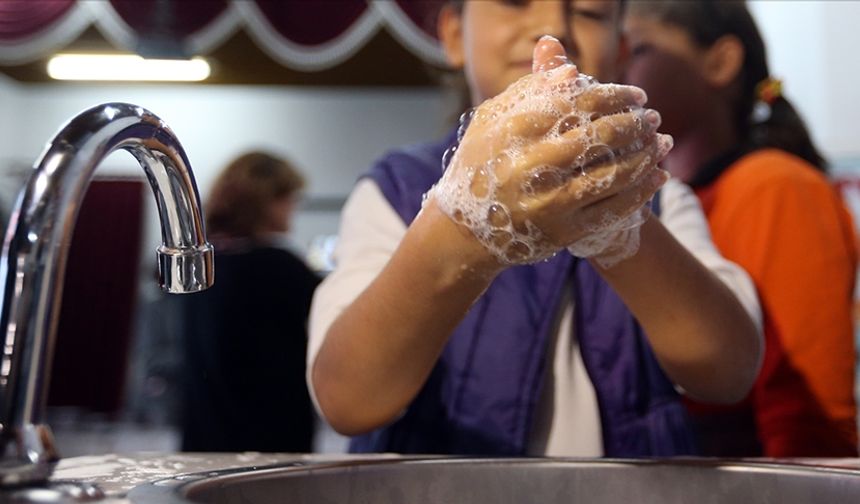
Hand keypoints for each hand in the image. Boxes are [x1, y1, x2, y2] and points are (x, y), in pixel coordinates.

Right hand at [429, 36, 670, 263]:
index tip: (636, 95)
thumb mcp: (490, 125)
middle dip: (634, 124)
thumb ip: (527, 94)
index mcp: (511, 134)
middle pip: (597, 138)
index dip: (611, 96)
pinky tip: (658, 175)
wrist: (465, 235)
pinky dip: (641, 190)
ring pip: (611, 173)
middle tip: (653, 118)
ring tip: (661, 142)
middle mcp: (530, 167)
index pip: (574, 104)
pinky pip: (612, 208)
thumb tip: (571, 71)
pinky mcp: (563, 231)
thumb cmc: (480, 169)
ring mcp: (548, 202)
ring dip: (644, 155)